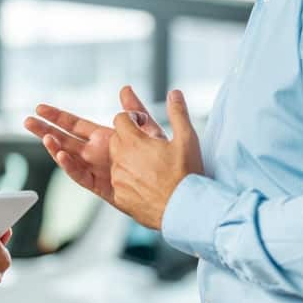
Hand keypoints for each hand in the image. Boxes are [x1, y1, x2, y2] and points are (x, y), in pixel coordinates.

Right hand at [25, 86, 164, 203]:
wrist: (174, 190)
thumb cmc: (166, 161)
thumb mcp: (150, 129)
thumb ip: (136, 111)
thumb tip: (125, 88)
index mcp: (105, 139)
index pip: (75, 125)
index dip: (58, 116)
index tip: (40, 107)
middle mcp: (97, 154)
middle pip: (65, 139)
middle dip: (46, 130)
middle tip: (27, 120)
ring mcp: (97, 170)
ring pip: (69, 157)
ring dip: (55, 147)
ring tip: (44, 137)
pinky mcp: (101, 187)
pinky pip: (82, 176)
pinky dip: (70, 166)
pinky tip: (61, 154)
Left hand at [110, 89, 202, 229]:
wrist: (184, 209)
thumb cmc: (187, 175)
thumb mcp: (187, 139)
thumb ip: (178, 112)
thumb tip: (174, 93)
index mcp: (134, 142)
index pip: (121, 119)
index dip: (132, 118)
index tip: (143, 123)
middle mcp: (121, 159)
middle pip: (115, 139)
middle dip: (128, 138)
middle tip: (148, 145)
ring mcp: (118, 179)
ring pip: (116, 161)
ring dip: (127, 159)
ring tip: (150, 166)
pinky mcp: (119, 197)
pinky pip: (118, 183)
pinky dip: (128, 180)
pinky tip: (146, 184)